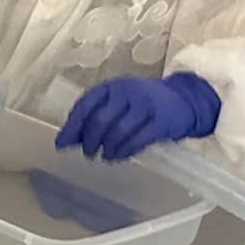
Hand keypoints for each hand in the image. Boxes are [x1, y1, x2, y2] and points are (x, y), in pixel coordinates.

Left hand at [54, 73, 220, 161]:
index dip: (72, 127)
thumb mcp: (117, 104)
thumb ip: (94, 117)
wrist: (182, 99)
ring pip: (118, 131)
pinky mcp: (160, 121)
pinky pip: (137, 140)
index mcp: (111, 87)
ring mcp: (145, 105)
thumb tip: (68, 140)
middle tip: (88, 153)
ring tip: (105, 156)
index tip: (62, 144)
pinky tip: (119, 156)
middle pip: (100, 120)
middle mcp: (126, 92)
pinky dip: (124, 151)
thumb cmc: (141, 104)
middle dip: (90, 140)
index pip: (85, 105)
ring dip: (107, 148)